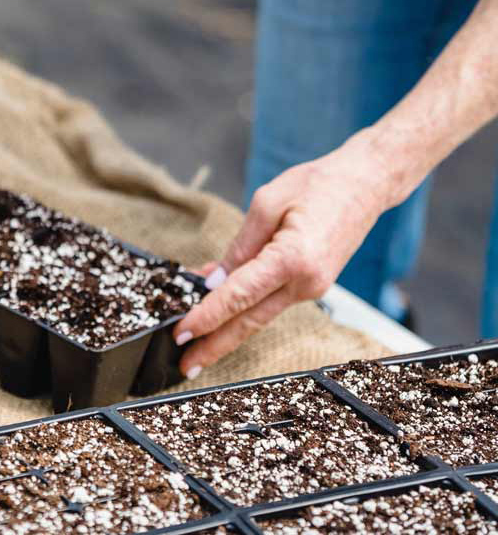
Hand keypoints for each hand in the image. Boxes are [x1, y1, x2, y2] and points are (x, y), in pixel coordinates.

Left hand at [173, 137, 391, 378]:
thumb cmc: (319, 184)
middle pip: (250, 322)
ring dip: (227, 332)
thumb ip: (240, 246)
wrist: (365, 184)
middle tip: (185, 364)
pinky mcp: (312, 285)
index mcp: (293, 259)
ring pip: (259, 316)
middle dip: (214, 346)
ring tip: (196, 347)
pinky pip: (270, 301)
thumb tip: (215, 280)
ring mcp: (312, 287)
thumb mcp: (268, 203)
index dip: (207, 317)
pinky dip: (244, 308)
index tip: (182, 333)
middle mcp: (305, 282)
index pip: (239, 296)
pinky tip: (220, 312)